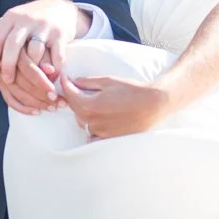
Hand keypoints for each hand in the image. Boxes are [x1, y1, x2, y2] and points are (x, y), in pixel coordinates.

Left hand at [0, 0, 88, 113]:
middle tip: (8, 81)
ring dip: (33, 70)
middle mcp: (26, 20)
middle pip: (12, 45)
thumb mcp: (12, 24)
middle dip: (8, 66)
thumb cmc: (31, 21)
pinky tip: (50, 77)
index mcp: (11, 18)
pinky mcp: (60, 34)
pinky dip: (53, 69)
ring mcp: (44, 26)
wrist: (60, 7)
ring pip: (34, 52)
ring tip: (31, 81)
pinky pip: (56, 56)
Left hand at [57, 74, 171, 139]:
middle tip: (82, 89)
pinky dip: (93, 129)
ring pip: (84, 122)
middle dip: (76, 98)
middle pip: (75, 110)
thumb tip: (74, 81)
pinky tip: (101, 119)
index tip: (64, 78)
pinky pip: (93, 136)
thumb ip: (88, 82)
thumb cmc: (132, 90)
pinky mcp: (110, 139)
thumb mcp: (108, 81)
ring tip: (97, 104)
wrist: (153, 103)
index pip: (70, 95)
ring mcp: (101, 132)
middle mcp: (93, 122)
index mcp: (90, 106)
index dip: (65, 84)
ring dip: (86, 113)